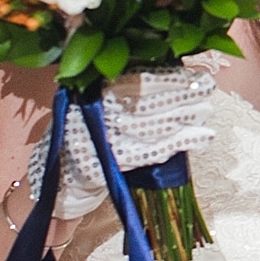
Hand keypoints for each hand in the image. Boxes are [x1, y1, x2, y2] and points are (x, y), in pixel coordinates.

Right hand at [27, 68, 216, 218]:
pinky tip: (201, 137)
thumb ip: (122, 96)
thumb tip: (168, 78)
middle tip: (208, 87)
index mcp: (89, 94)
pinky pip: (150, 152)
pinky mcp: (107, 166)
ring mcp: (98, 140)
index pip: (132, 79)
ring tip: (208, 111)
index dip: (165, 76)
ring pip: (151, 124)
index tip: (191, 72)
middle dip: (179, 93)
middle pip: (144, 100)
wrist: (51, 188)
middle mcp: (91, 113)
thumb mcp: (95, 113)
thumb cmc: (81, 145)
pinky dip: (178, 143)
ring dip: (184, 116)